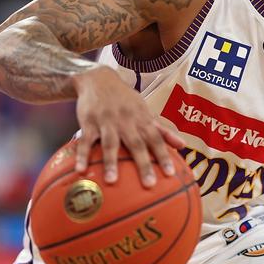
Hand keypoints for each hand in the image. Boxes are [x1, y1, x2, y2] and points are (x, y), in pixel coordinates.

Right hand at [71, 66, 185, 186]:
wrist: (99, 79)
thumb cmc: (126, 100)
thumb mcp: (145, 111)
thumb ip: (162, 130)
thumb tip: (183, 146)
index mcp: (142, 119)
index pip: (156, 138)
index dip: (164, 155)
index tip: (170, 174)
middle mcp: (126, 120)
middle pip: (136, 144)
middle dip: (143, 164)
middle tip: (149, 184)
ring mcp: (107, 121)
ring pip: (110, 143)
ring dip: (111, 162)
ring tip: (112, 181)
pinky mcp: (88, 122)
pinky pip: (85, 141)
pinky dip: (82, 155)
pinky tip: (80, 170)